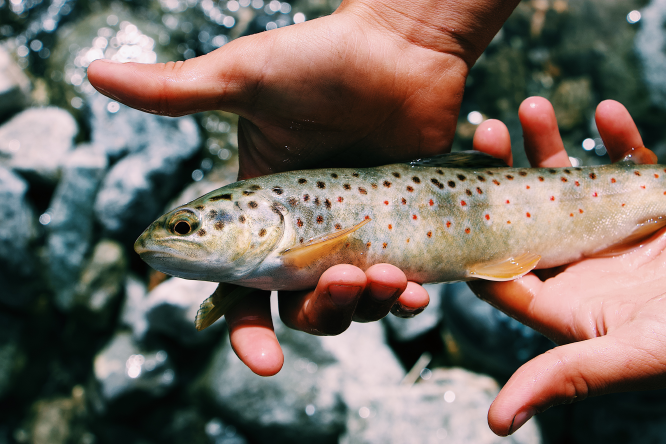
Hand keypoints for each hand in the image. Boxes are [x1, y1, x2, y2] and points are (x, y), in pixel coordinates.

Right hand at [88, 0, 519, 375]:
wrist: (402, 46)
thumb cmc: (323, 59)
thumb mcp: (246, 77)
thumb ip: (178, 90)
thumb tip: (92, 71)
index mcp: (261, 213)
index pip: (243, 288)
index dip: (249, 330)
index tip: (265, 362)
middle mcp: (305, 232)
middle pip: (301, 306)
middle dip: (319, 313)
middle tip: (341, 282)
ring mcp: (355, 232)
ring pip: (352, 301)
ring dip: (365, 306)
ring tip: (387, 278)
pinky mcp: (399, 226)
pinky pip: (399, 281)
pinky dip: (405, 296)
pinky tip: (414, 289)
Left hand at [470, 97, 665, 435]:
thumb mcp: (631, 353)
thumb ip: (565, 375)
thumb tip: (495, 422)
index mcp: (562, 301)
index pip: (498, 268)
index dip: (471, 235)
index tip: (452, 196)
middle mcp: (578, 263)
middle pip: (523, 213)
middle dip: (503, 171)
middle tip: (483, 132)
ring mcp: (611, 230)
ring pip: (568, 181)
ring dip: (549, 144)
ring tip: (529, 108)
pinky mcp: (650, 203)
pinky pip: (629, 164)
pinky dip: (620, 138)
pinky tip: (607, 111)